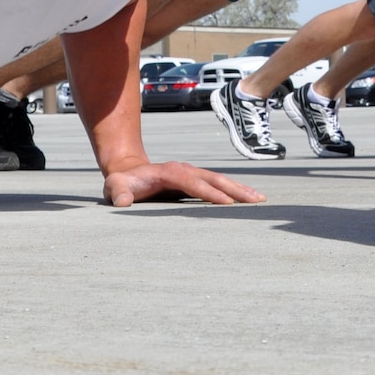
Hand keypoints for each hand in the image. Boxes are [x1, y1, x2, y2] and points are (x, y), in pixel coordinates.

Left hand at [104, 161, 264, 206]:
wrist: (128, 170)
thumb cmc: (122, 182)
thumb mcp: (114, 187)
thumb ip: (118, 193)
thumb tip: (122, 202)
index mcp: (169, 173)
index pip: (192, 183)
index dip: (209, 193)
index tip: (227, 203)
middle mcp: (184, 170)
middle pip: (213, 178)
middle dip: (235, 189)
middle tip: (256, 200)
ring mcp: (192, 174)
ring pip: (220, 180)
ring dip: (240, 189)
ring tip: (260, 199)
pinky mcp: (196, 180)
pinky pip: (218, 185)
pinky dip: (234, 190)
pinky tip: (248, 198)